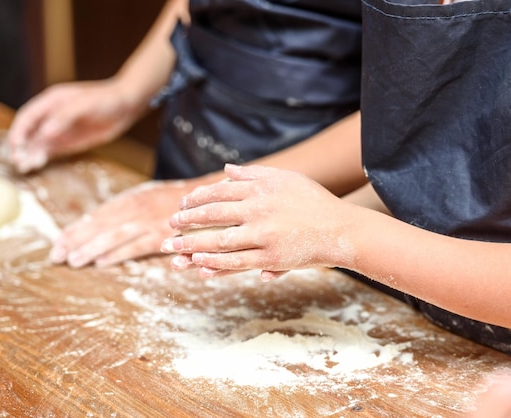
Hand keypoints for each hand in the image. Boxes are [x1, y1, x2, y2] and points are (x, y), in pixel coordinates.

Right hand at [7, 79, 142, 172]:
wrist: (125, 106)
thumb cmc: (106, 99)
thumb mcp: (85, 104)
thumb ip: (65, 117)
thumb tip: (45, 132)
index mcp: (51, 101)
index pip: (28, 116)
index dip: (19, 130)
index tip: (15, 144)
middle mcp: (50, 116)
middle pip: (29, 131)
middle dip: (20, 145)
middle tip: (16, 160)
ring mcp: (58, 130)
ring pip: (37, 143)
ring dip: (29, 154)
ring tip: (23, 167)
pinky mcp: (68, 142)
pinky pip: (50, 150)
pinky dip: (41, 158)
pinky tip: (36, 165)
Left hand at [50, 180, 197, 267]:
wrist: (210, 199)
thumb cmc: (178, 201)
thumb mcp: (150, 197)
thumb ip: (127, 209)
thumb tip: (99, 223)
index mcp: (132, 198)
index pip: (97, 215)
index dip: (76, 229)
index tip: (58, 242)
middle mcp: (137, 208)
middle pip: (100, 225)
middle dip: (76, 241)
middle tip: (56, 255)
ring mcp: (150, 221)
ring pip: (113, 236)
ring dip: (91, 249)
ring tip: (73, 261)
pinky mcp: (163, 236)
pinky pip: (136, 247)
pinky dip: (117, 254)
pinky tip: (101, 262)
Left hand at [162, 164, 354, 279]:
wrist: (340, 230)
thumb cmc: (313, 202)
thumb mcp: (286, 179)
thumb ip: (254, 174)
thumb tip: (226, 170)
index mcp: (261, 189)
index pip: (219, 192)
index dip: (197, 199)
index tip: (183, 205)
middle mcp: (259, 210)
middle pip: (213, 215)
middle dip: (187, 221)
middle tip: (170, 226)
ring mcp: (263, 236)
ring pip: (218, 241)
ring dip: (191, 245)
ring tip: (172, 248)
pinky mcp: (270, 259)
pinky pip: (235, 262)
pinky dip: (214, 263)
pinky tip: (198, 264)